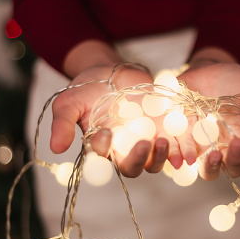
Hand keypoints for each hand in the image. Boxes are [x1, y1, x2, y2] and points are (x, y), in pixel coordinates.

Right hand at [51, 40, 173, 177]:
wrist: (114, 71)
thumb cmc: (87, 88)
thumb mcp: (68, 101)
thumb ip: (62, 123)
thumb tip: (55, 149)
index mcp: (101, 146)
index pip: (103, 156)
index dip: (104, 149)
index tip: (103, 132)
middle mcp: (124, 149)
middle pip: (133, 166)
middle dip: (139, 159)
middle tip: (144, 144)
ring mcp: (146, 141)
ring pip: (155, 160)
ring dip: (160, 156)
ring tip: (162, 141)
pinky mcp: (164, 130)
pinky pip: (174, 144)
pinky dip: (180, 146)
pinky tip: (184, 141)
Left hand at [177, 49, 239, 179]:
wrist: (202, 71)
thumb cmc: (234, 82)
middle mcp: (227, 147)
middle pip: (235, 167)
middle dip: (236, 159)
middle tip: (236, 143)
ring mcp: (204, 146)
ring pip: (208, 171)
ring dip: (210, 167)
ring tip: (210, 154)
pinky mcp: (181, 141)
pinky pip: (180, 156)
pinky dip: (179, 157)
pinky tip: (180, 157)